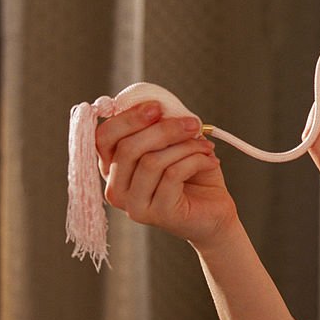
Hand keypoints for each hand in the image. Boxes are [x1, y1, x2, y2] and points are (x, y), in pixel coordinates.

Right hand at [96, 101, 238, 249]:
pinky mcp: (157, 214)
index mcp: (114, 167)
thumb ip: (160, 124)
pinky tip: (210, 160)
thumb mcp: (175, 143)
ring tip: (205, 146)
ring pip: (151, 161)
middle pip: (128, 148)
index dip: (127, 119)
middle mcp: (116, 188)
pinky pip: (172, 174)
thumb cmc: (193, 174)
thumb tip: (158, 105)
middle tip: (192, 123)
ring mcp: (134, 205)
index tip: (156, 107)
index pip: (103, 138)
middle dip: (164, 129)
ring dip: (185, 146)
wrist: (215, 210)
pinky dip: (196, 160)